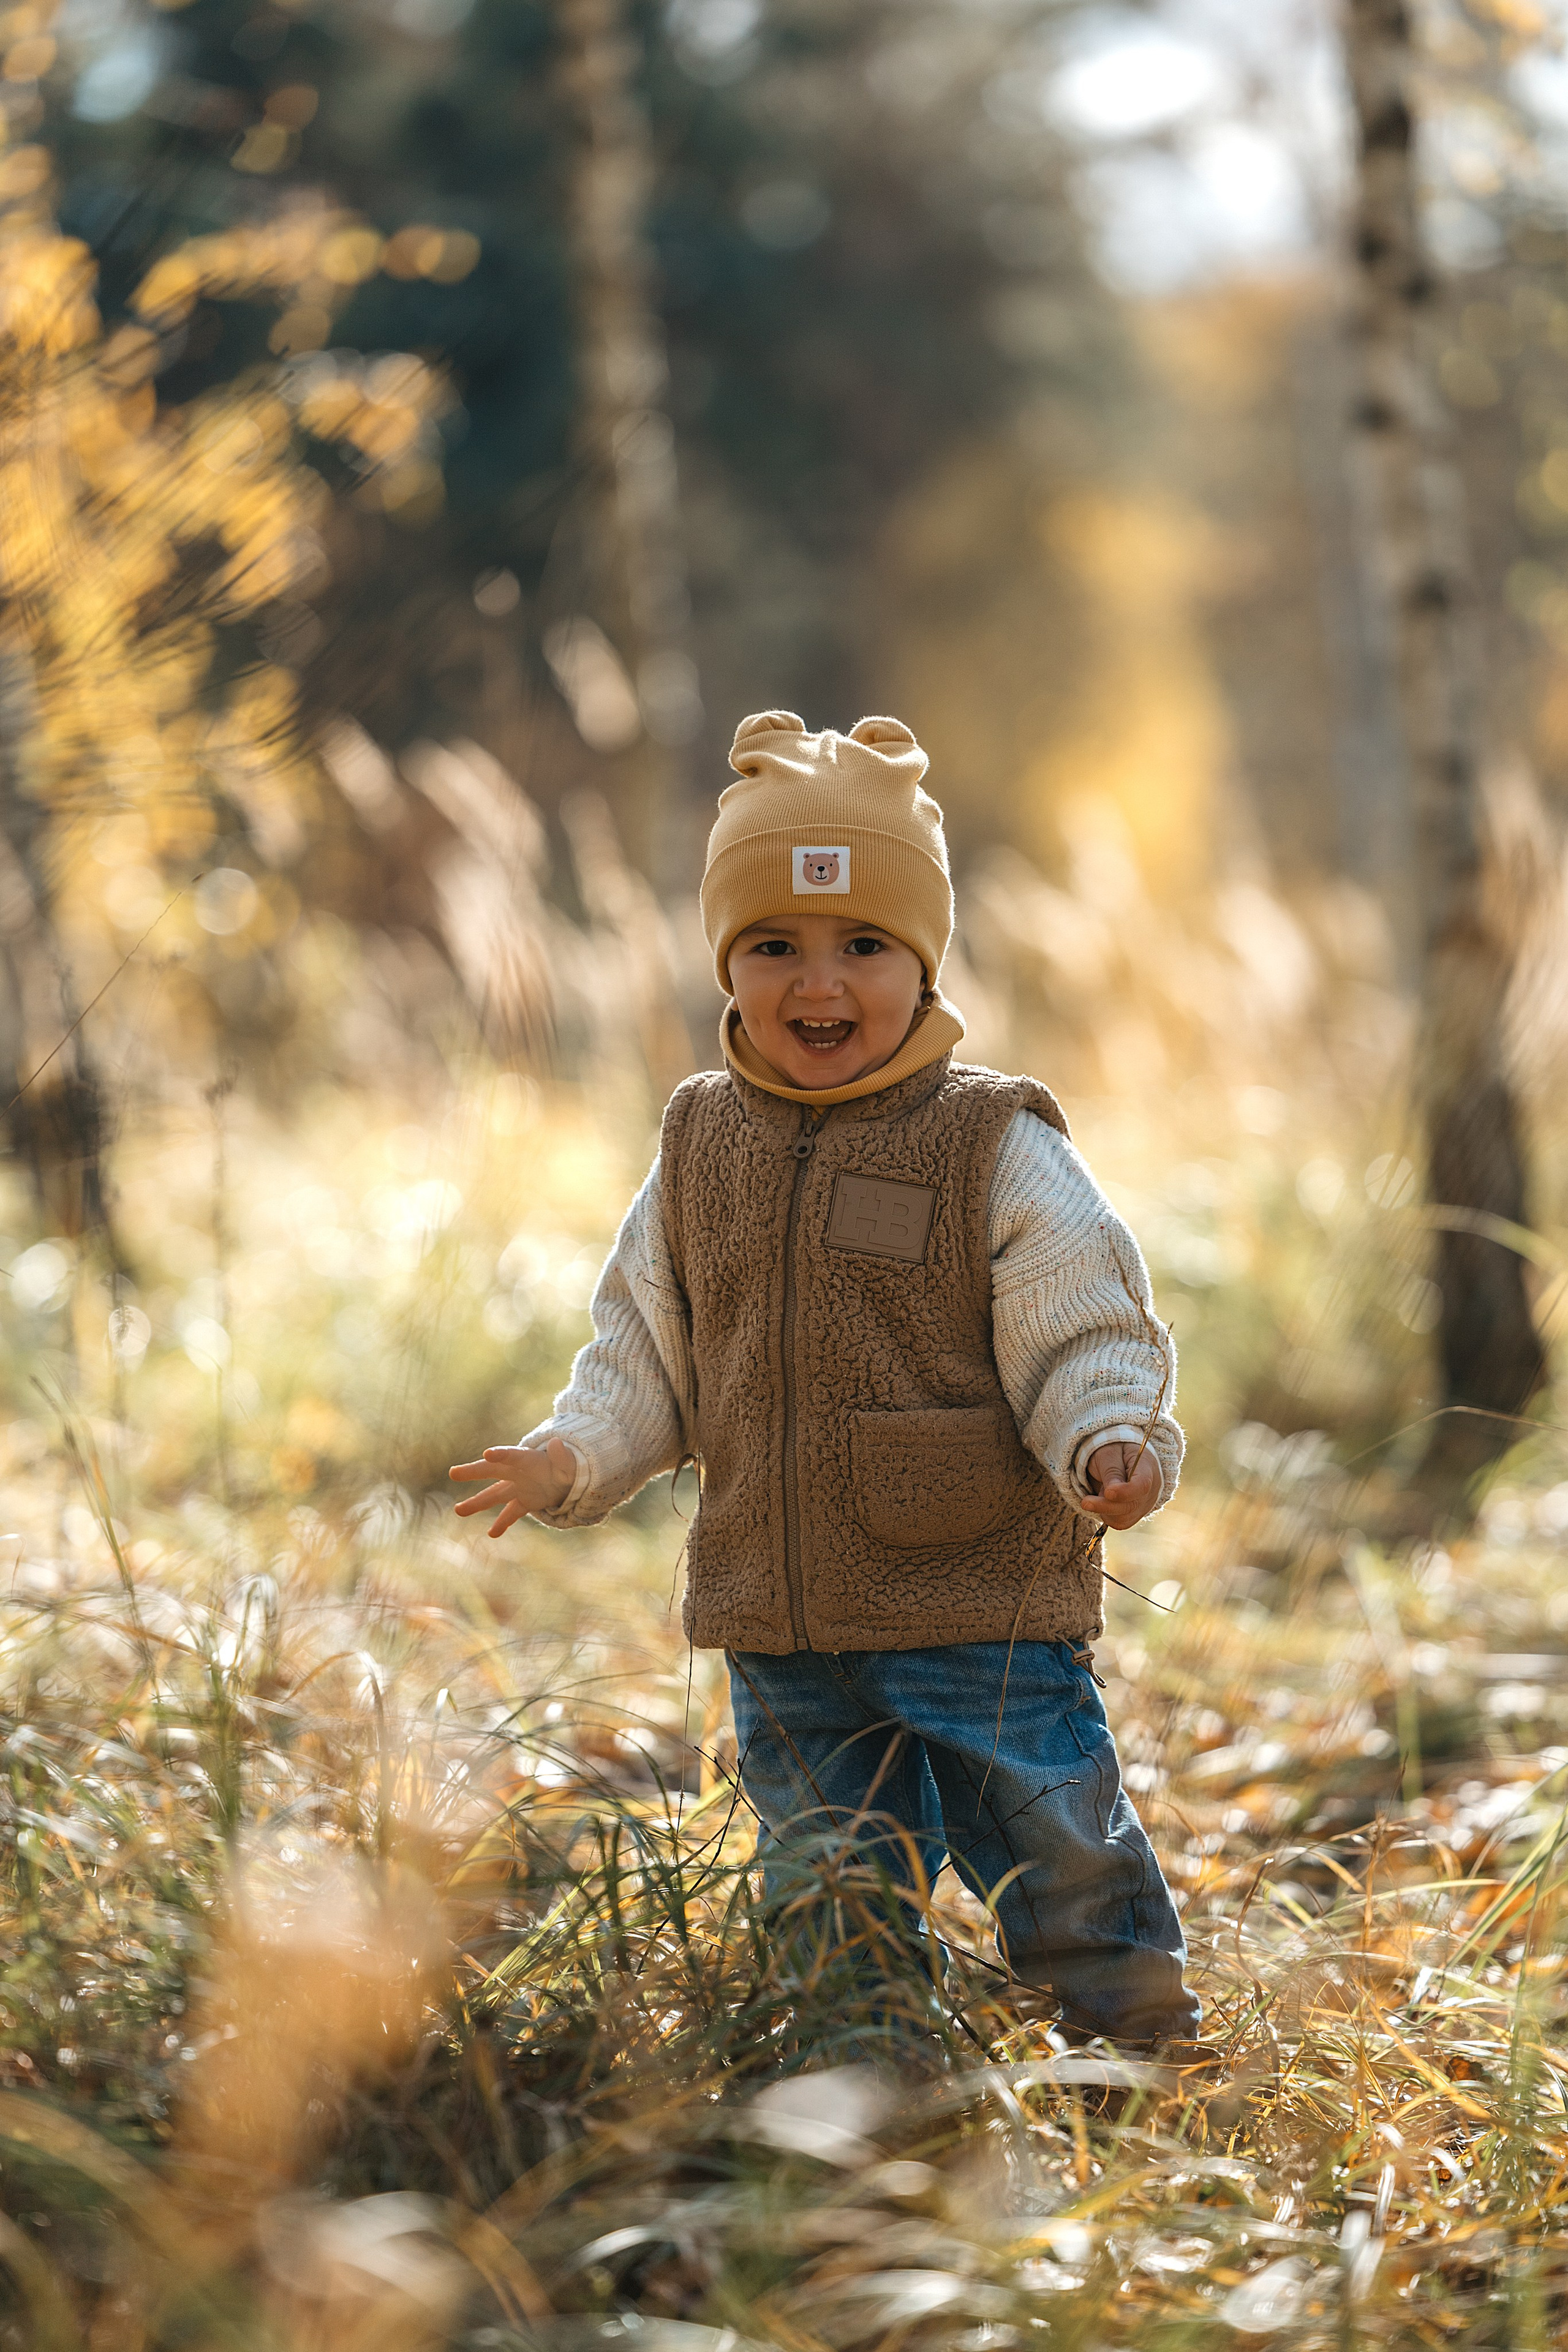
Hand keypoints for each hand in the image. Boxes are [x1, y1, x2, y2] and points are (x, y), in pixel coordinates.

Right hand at [449, 1437, 576, 1536]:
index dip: (500, 1454)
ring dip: (477, 1503)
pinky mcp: (524, 1502)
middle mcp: (517, 1472)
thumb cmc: (567, 1465)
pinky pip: (510, 1513)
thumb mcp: (570, 1461)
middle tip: (453, 1473)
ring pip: (494, 1495)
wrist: (568, 1478)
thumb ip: (563, 1456)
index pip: (511, 1455)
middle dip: (474, 1471)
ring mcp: (518, 1487)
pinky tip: (492, 1534)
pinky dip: (502, 1523)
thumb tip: (558, 1443)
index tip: (487, 1454)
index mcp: (527, 1458)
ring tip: (459, 1511)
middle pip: (492, 1471)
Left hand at [1081, 1441, 1160, 1530]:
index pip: (1142, 1485)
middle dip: (1105, 1505)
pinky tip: (1104, 1501)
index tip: (1107, 1492)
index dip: (1125, 1492)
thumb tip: (1111, 1493)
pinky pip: (1119, 1522)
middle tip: (1086, 1501)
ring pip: (1123, 1519)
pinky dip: (1106, 1515)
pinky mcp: (1135, 1515)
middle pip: (1131, 1506)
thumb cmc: (1115, 1451)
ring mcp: (1144, 1504)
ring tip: (1102, 1491)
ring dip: (1104, 1509)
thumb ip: (1111, 1471)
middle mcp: (1151, 1490)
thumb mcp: (1109, 1453)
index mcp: (1147, 1467)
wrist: (1120, 1457)